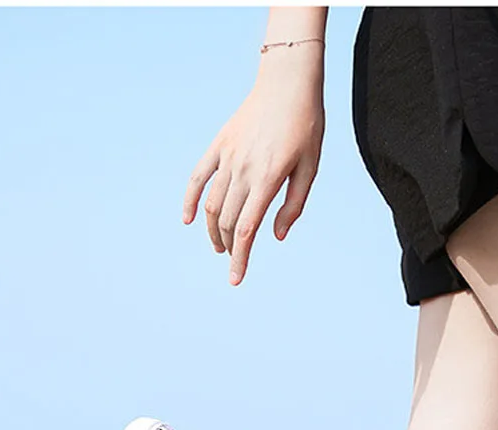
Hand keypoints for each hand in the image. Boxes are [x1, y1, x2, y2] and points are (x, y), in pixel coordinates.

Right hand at [183, 57, 324, 284]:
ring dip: (211, 230)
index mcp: (268, 179)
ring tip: (219, 246)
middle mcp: (244, 170)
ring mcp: (228, 156)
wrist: (288, 82)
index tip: (235, 279)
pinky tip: (187, 220)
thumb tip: (275, 236)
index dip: (240, 258)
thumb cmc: (306, 126)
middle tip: (233, 260)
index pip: (247, 229)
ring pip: (211, 203)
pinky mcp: (220, 144)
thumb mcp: (310, 168)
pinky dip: (189, 199)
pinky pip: (198, 176)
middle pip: (226, 221)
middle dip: (227, 247)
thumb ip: (293, 205)